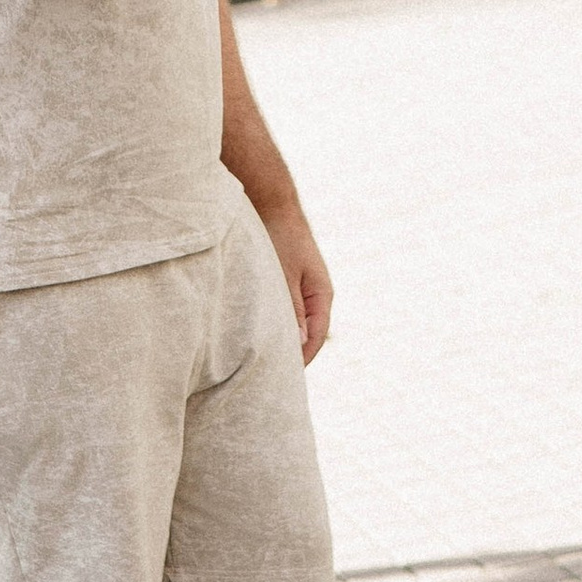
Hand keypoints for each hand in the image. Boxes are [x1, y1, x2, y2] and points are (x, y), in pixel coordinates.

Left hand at [259, 201, 333, 363]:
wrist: (273, 203)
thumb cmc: (279, 238)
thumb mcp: (283, 274)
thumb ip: (291, 308)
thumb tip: (298, 343)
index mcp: (322, 295)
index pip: (316, 338)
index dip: (301, 360)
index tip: (282, 378)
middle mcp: (317, 295)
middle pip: (309, 335)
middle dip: (293, 354)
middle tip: (269, 374)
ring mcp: (304, 289)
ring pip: (298, 324)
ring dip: (284, 338)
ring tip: (262, 358)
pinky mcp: (291, 283)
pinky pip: (288, 312)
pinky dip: (278, 324)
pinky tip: (260, 331)